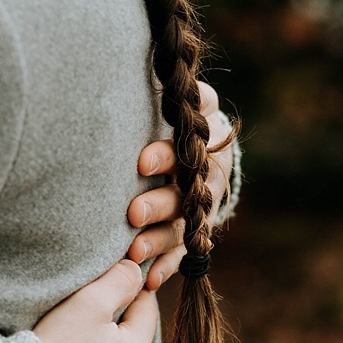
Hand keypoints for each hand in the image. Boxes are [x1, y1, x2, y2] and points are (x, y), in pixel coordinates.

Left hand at [127, 81, 235, 290]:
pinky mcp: (196, 229)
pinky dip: (167, 266)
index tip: (139, 161)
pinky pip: (185, 253)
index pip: (188, 144)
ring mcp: (205, 204)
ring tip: (132, 253)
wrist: (198, 138)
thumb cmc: (173, 108)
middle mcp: (209, 172)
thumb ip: (165, 82)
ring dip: (160, 241)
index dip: (165, 154)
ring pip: (186, 226)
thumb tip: (144, 63)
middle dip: (160, 204)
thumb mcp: (176, 91)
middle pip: (189, 192)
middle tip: (132, 214)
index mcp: (205, 134)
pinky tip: (149, 280)